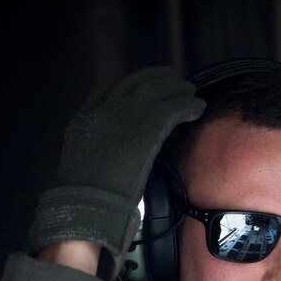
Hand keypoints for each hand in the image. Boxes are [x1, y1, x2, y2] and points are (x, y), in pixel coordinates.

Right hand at [27, 67, 204, 278]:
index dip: (127, 87)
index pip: (106, 91)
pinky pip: (174, 107)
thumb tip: (113, 160)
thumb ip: (97, 152)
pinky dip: (188, 105)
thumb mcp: (82, 165)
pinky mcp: (149, 124)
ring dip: (176, 89)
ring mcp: (127, 113)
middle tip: (172, 79)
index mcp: (85, 119)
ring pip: (157, 90)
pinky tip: (198, 107)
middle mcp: (105, 109)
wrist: (89, 201)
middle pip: (135, 84)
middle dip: (156, 79)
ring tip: (190, 91)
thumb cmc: (85, 197)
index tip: (140, 88)